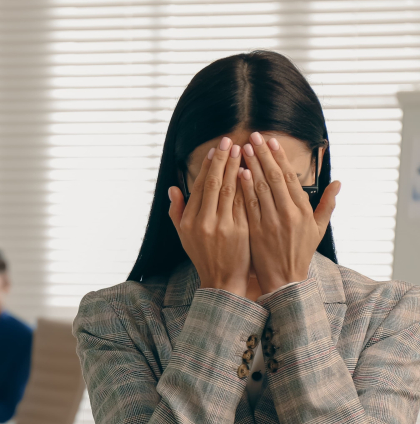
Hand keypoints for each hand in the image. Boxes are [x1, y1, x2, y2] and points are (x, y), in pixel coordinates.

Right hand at [168, 136, 250, 297]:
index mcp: (189, 221)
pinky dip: (246, 186)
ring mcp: (223, 226)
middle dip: (222, 160)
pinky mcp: (240, 231)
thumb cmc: (204, 256)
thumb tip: (173, 188)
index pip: (199, 186)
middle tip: (229, 141)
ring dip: (236, 167)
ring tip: (242, 150)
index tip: (216, 150)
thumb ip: (177, 211)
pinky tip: (250, 171)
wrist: (222, 281)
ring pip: (229, 190)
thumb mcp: (184, 236)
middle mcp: (204, 222)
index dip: (208, 166)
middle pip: (214, 184)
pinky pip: (243, 203)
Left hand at [239, 133, 339, 294]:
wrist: (285, 280)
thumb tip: (338, 183)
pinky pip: (249, 205)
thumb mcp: (318, 230)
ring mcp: (272, 222)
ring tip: (244, 149)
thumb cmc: (300, 253)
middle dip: (264, 155)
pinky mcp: (257, 231)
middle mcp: (289, 214)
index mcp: (304, 211)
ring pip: (261, 189)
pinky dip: (244, 189)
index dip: (280, 158)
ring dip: (252, 167)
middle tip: (254, 137)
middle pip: (275, 178)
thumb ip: (327, 205)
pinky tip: (238, 173)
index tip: (272, 141)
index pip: (291, 178)